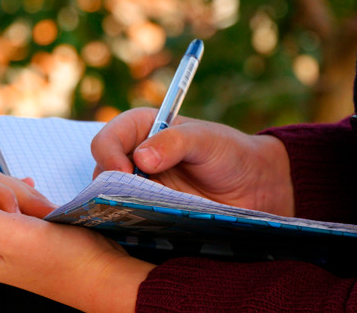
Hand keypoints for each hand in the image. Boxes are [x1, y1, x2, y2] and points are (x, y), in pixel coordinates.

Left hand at [0, 170, 153, 311]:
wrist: (101, 271)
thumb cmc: (62, 258)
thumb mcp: (12, 238)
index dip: (1, 195)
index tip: (23, 218)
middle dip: (18, 196)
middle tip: (38, 220)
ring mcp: (4, 233)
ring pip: (8, 188)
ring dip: (32, 199)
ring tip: (47, 220)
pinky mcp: (25, 226)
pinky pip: (24, 195)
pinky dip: (39, 200)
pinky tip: (48, 213)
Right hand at [91, 108, 293, 215]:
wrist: (254, 186)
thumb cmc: (229, 152)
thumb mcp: (205, 140)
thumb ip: (174, 143)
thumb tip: (140, 158)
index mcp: (143, 130)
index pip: (108, 139)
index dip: (108, 155)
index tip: (124, 172)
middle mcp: (136, 158)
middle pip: (102, 172)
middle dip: (109, 186)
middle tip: (128, 199)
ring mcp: (142, 187)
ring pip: (112, 199)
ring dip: (120, 206)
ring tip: (141, 213)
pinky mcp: (150, 211)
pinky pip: (130, 218)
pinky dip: (132, 222)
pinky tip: (145, 226)